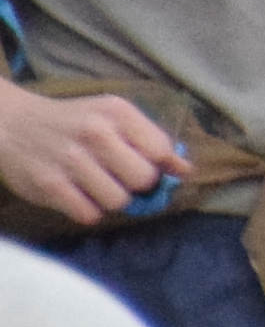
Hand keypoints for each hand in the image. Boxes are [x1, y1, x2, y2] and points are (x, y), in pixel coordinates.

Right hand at [0, 80, 184, 223]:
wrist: (12, 124)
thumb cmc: (74, 123)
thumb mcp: (114, 119)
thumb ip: (151, 141)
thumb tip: (185, 170)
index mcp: (117, 112)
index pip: (161, 151)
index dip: (157, 165)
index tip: (141, 163)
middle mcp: (95, 132)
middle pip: (143, 179)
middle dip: (136, 185)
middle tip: (118, 177)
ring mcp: (70, 160)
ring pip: (118, 201)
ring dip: (111, 199)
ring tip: (95, 185)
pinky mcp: (49, 185)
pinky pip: (89, 214)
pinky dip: (88, 211)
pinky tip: (78, 195)